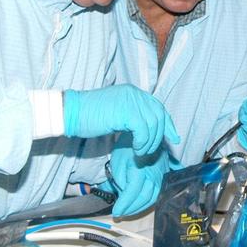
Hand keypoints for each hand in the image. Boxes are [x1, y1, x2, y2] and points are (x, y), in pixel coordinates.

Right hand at [63, 85, 179, 155]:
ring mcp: (131, 100)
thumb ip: (132, 118)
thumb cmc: (90, 117)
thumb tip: (148, 131)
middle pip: (159, 116)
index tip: (174, 138)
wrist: (72, 113)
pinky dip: (143, 142)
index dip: (168, 124)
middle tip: (150, 151)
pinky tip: (136, 150)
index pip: (158, 107)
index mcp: (133, 93)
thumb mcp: (116, 115)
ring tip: (140, 153)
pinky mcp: (126, 111)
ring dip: (149, 143)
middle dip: (159, 137)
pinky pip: (144, 130)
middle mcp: (135, 93)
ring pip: (153, 124)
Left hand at [109, 143, 172, 216]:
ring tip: (129, 211)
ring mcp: (162, 174)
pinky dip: (149, 201)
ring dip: (141, 207)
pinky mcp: (165, 175)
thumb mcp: (118, 162)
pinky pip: (159, 192)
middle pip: (145, 198)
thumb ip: (121, 180)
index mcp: (140, 169)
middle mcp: (154, 174)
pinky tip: (141, 204)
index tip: (115, 213)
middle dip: (132, 209)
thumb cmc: (127, 147)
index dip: (124, 205)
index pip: (132, 193)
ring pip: (154, 197)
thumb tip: (123, 196)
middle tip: (120, 214)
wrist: (143, 134)